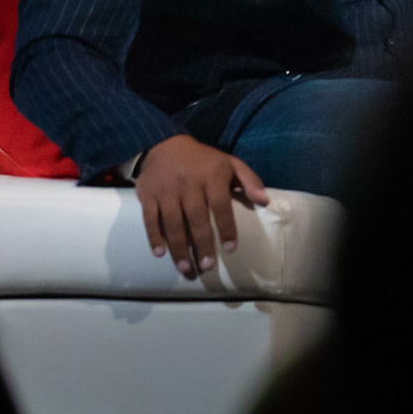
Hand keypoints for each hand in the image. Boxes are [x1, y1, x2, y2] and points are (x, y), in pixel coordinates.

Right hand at [134, 135, 268, 277]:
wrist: (164, 144)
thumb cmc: (203, 160)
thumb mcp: (230, 163)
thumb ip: (250, 180)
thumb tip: (265, 201)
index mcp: (211, 176)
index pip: (221, 206)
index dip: (226, 228)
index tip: (231, 249)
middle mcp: (188, 184)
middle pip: (196, 219)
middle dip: (202, 244)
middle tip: (207, 266)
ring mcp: (166, 191)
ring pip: (172, 223)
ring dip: (178, 248)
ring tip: (186, 269)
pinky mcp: (147, 195)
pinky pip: (150, 219)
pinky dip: (154, 237)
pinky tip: (160, 254)